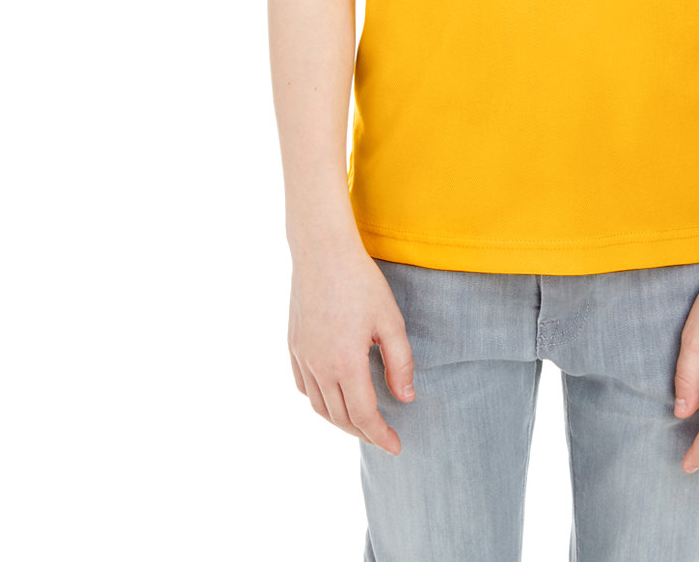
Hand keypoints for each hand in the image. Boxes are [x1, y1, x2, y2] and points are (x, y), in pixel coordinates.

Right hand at [288, 250, 415, 454]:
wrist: (322, 251)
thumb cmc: (361, 282)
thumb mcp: (391, 320)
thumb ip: (400, 362)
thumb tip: (405, 398)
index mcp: (345, 363)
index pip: (364, 416)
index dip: (381, 436)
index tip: (396, 446)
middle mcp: (319, 366)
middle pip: (340, 417)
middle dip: (364, 433)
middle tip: (384, 436)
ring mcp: (302, 356)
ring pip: (319, 406)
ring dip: (341, 420)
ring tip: (361, 421)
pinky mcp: (293, 345)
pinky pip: (303, 386)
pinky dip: (319, 400)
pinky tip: (333, 396)